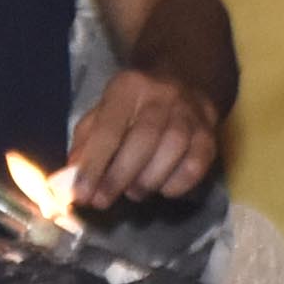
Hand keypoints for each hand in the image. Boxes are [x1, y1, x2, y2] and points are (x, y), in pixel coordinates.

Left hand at [64, 62, 220, 208]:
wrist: (184, 82)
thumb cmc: (133, 106)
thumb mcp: (102, 114)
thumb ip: (86, 144)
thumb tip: (73, 180)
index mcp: (128, 88)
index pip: (109, 129)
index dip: (94, 164)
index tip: (82, 194)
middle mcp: (162, 96)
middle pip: (144, 139)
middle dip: (120, 176)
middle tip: (103, 200)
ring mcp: (191, 114)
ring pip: (174, 149)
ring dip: (150, 179)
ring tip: (134, 193)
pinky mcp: (210, 133)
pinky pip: (198, 162)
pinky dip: (179, 183)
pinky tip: (163, 188)